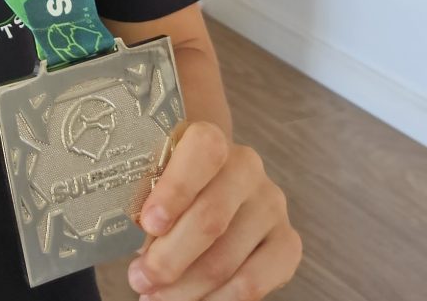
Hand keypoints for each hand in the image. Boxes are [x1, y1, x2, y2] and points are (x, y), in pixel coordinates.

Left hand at [126, 121, 301, 300]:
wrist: (209, 194)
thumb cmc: (171, 193)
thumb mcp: (154, 186)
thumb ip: (149, 207)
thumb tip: (142, 247)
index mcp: (210, 142)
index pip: (204, 151)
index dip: (176, 189)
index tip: (148, 224)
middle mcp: (247, 169)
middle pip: (211, 218)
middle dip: (168, 258)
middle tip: (139, 279)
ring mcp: (271, 206)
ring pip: (226, 259)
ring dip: (185, 287)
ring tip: (154, 296)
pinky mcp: (287, 243)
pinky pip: (253, 282)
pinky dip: (217, 300)